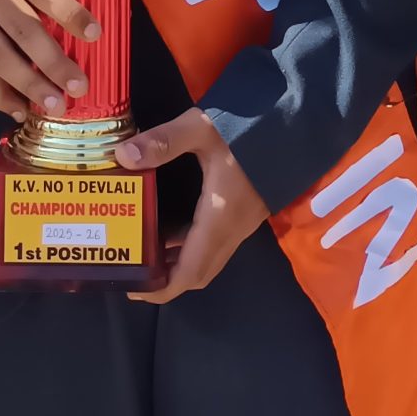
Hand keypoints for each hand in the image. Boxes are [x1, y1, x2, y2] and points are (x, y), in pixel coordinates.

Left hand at [116, 108, 269, 303]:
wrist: (293, 123)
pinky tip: (172, 230)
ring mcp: (243, 223)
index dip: (163, 289)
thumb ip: (163, 141)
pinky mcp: (246, 213)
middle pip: (199, 272)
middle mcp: (233, 229)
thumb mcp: (200, 128)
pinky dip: (192, 248)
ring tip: (147, 253)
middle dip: (167, 281)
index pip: (190, 271)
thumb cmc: (248, 128)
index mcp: (219, 218)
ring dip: (180, 265)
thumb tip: (123, 156)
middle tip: (135, 273)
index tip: (135, 292)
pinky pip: (216, 245)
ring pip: (209, 260)